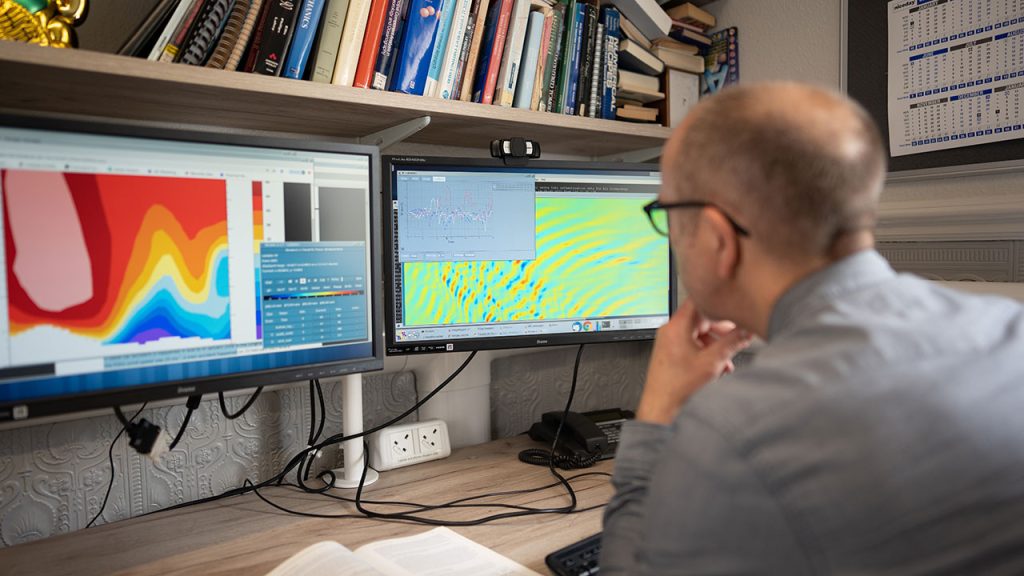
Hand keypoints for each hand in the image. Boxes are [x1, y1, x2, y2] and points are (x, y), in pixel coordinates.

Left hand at [636, 298, 752, 424]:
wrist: (661, 406)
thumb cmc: (677, 387)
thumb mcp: (712, 362)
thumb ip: (733, 342)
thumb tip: (747, 330)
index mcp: (677, 326)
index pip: (700, 301)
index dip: (718, 304)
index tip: (733, 309)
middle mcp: (670, 330)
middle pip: (701, 319)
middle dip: (721, 330)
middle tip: (736, 337)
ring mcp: (668, 341)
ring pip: (698, 333)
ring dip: (715, 344)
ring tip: (726, 359)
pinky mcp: (670, 353)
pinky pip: (691, 344)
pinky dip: (705, 352)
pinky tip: (715, 367)